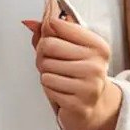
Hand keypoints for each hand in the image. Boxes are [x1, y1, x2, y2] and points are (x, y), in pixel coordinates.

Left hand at [22, 11, 121, 129]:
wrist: (93, 106)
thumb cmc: (80, 75)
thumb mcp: (72, 50)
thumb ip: (52, 35)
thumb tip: (31, 23)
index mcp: (97, 46)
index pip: (58, 25)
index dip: (46, 32)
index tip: (49, 37)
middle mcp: (96, 64)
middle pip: (48, 45)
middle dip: (42, 55)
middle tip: (50, 62)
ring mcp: (89, 85)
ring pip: (46, 68)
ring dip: (46, 74)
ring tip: (58, 78)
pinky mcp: (79, 103)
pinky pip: (48, 87)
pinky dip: (49, 89)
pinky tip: (61, 90)